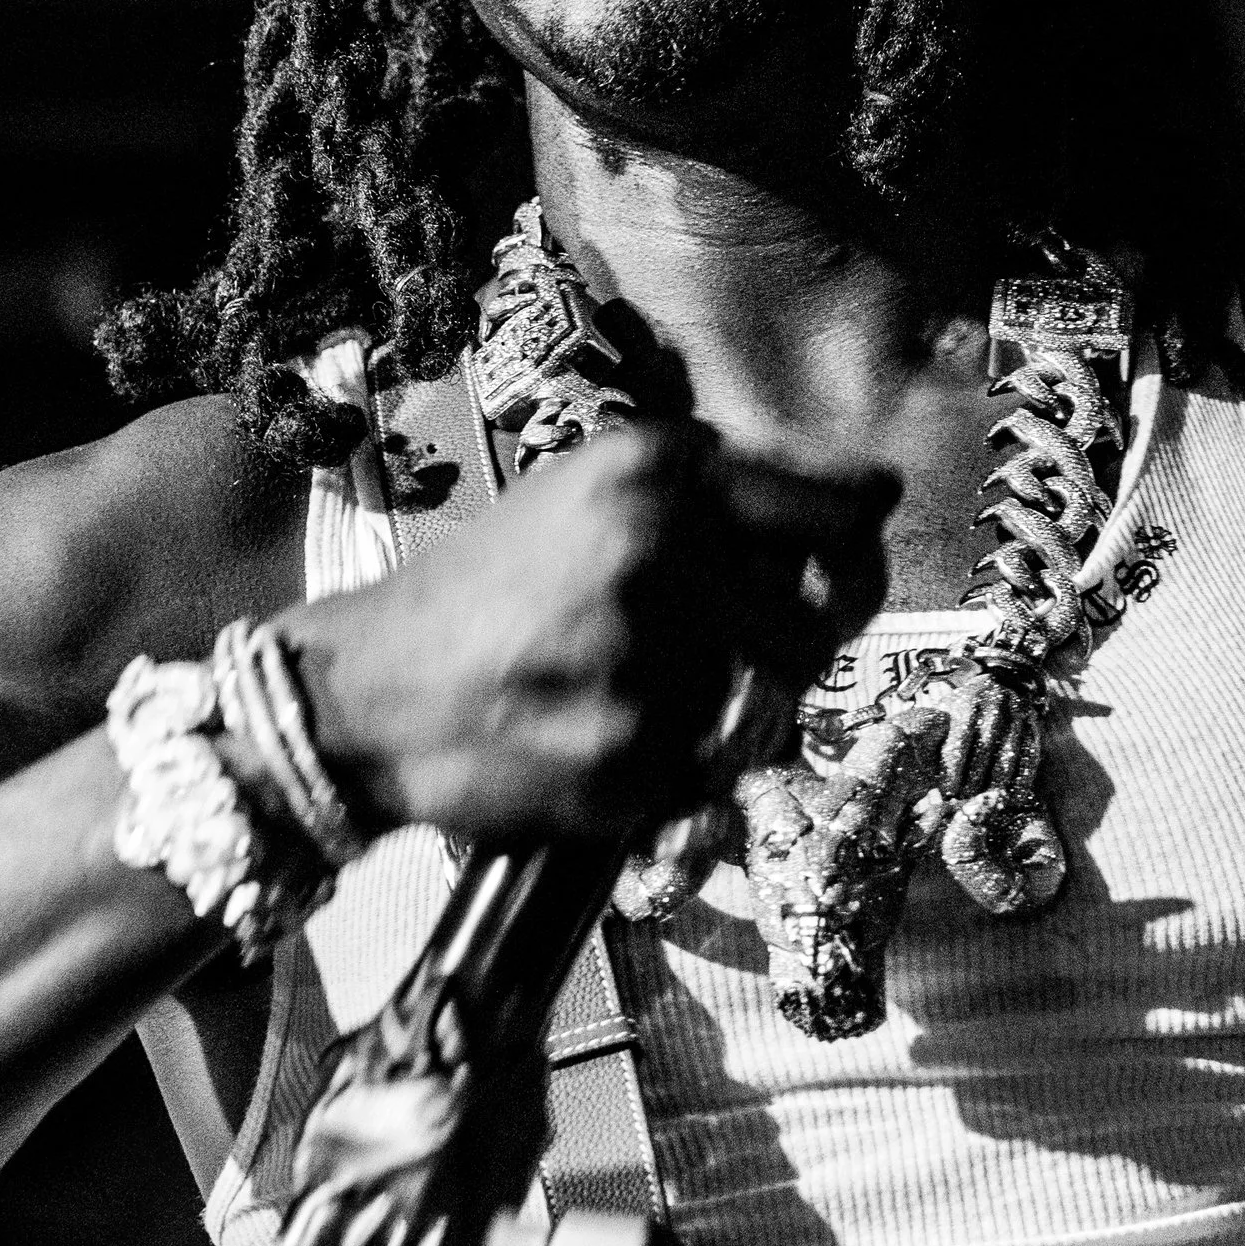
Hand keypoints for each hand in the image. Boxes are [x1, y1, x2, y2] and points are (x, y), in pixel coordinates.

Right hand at [282, 424, 894, 845]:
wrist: (367, 694)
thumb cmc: (491, 592)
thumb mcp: (594, 497)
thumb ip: (724, 494)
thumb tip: (878, 495)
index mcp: (655, 467)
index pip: (839, 512)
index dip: (855, 555)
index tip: (843, 574)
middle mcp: (658, 544)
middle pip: (816, 627)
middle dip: (779, 654)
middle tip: (703, 655)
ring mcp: (646, 652)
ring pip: (767, 710)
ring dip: (719, 719)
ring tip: (623, 695)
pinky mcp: (630, 753)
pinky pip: (711, 778)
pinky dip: (669, 775)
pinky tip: (594, 740)